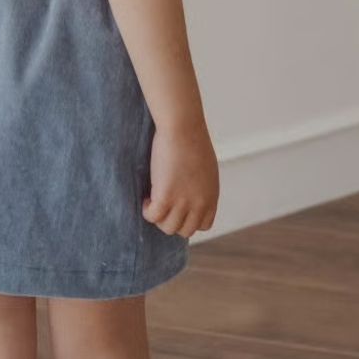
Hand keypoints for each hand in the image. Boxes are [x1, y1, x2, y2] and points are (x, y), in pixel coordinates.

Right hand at [141, 118, 218, 236]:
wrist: (183, 128)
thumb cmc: (192, 139)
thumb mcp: (206, 169)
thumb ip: (201, 186)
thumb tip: (190, 193)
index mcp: (211, 197)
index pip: (202, 225)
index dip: (188, 219)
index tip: (177, 208)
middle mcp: (199, 204)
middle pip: (184, 230)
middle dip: (172, 220)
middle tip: (162, 204)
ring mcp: (183, 202)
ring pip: (168, 227)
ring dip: (159, 217)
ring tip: (153, 200)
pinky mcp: (165, 196)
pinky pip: (153, 216)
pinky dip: (147, 211)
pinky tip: (146, 198)